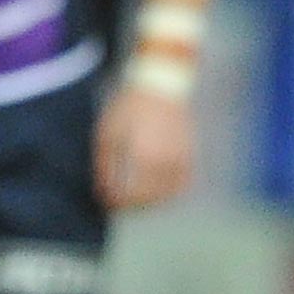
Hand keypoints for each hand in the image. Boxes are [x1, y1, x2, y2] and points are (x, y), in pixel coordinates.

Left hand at [94, 82, 195, 209]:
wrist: (160, 88)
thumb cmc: (128, 109)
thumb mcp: (108, 133)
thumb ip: (105, 165)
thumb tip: (103, 193)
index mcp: (143, 157)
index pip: (130, 194)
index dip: (116, 202)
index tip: (105, 202)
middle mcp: (166, 163)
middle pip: (148, 199)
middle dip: (131, 205)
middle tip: (117, 203)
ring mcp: (181, 162)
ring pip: (166, 196)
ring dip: (149, 202)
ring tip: (132, 199)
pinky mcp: (190, 158)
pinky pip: (181, 185)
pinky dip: (168, 193)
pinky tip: (154, 191)